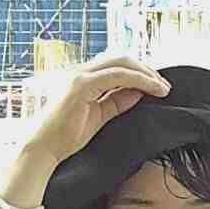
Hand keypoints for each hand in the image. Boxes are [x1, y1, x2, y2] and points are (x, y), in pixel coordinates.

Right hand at [25, 53, 171, 165]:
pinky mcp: (81, 84)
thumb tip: (140, 91)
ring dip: (146, 73)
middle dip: (148, 70)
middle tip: (165, 87)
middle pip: (123, 59)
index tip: (159, 86)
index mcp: (85, 77)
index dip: (141, 72)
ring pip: (122, 63)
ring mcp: (80, 75)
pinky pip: (117, 75)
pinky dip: (138, 80)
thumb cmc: (67, 135)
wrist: (44, 149)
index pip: (118, 65)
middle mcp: (82, 71)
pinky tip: (152, 89)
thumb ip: (118, 101)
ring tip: (163, 88)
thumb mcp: (101, 115)